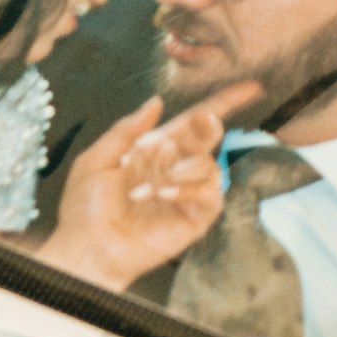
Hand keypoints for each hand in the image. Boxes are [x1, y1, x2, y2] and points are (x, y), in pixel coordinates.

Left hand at [26, 99, 227, 292]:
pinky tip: (163, 194)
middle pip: (208, 136)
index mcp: (155, 149)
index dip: (222, 103)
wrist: (88, 248)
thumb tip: (157, 102)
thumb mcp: (96, 159)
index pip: (193, 121)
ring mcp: (188, 193)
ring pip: (208, 165)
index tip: (250, 88)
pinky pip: (208, 194)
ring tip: (147, 190)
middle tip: (198, 127)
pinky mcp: (196, 218)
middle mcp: (176, 167)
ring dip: (178, 172)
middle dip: (207, 127)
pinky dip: (187, 189)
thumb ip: (127, 129)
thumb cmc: (85, 209)